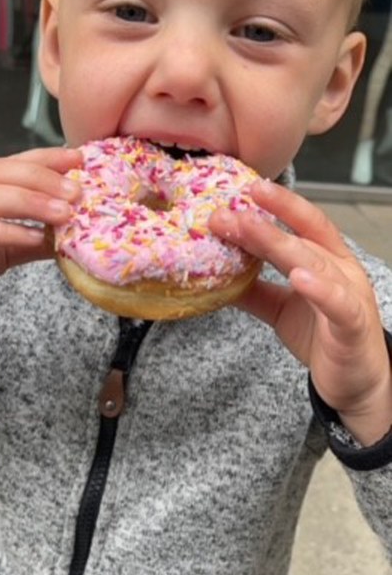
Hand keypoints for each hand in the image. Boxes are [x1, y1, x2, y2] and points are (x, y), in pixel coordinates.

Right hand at [0, 146, 81, 345]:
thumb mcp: (4, 250)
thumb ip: (34, 239)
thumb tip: (75, 235)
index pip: (11, 162)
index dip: (45, 159)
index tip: (79, 160)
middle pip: (1, 172)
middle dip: (43, 179)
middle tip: (76, 192)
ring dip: (29, 202)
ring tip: (62, 213)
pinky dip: (4, 232)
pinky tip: (31, 238)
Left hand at [210, 180, 391, 445]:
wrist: (357, 385)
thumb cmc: (324, 339)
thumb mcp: (281, 310)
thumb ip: (255, 290)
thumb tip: (216, 274)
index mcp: (327, 260)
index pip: (304, 222)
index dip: (278, 203)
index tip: (243, 189)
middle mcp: (342, 270)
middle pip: (303, 237)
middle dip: (265, 222)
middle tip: (228, 211)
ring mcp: (350, 295)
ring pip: (315, 263)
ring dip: (281, 244)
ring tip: (250, 230)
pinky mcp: (352, 326)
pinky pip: (338, 304)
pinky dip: (319, 289)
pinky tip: (298, 278)